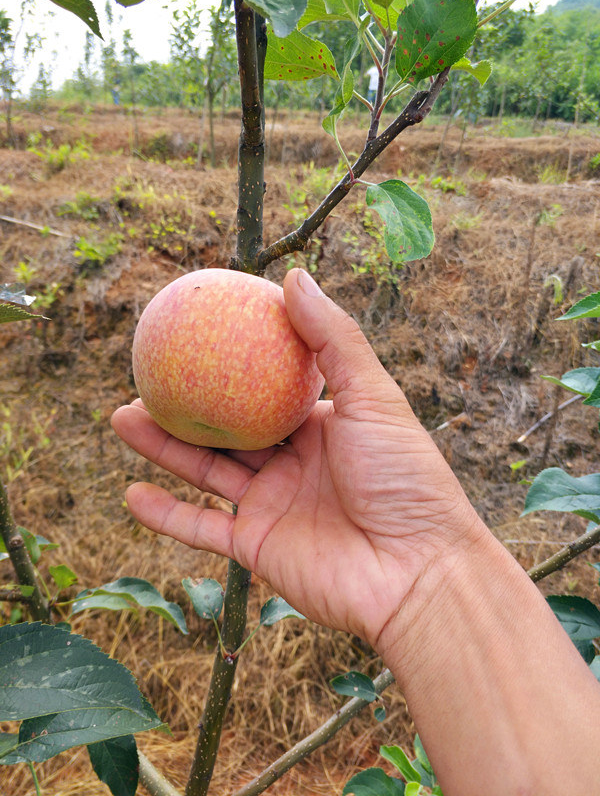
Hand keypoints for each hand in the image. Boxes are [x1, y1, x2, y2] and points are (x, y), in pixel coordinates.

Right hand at [111, 268, 484, 652]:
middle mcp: (293, 463)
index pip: (267, 389)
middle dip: (184, 404)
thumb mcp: (373, 396)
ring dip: (163, 447)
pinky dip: (166, 516)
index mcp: (321, 426)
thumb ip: (333, 338)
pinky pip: (201, 529)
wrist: (416, 571)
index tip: (197, 334)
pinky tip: (131, 494)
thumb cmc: (405, 478)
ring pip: (206, 471)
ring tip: (121, 417)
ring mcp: (272, 505)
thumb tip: (293, 276)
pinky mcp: (256, 547)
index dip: (233, 364)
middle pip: (226, 428)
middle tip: (145, 375)